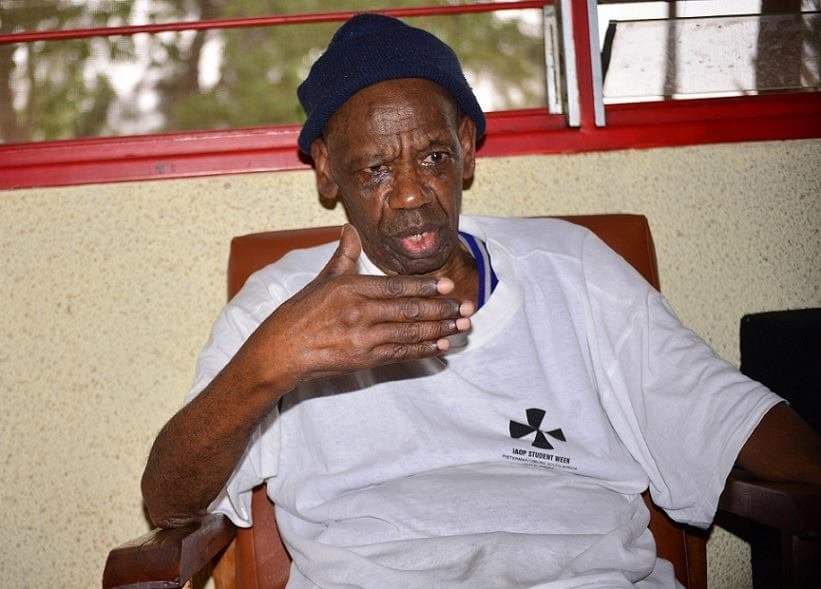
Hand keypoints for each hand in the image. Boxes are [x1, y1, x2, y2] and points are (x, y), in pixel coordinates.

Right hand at [251, 225, 471, 387]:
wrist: (282, 350)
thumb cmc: (301, 313)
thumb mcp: (323, 279)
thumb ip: (344, 255)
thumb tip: (350, 227)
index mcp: (352, 288)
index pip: (397, 285)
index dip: (425, 286)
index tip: (448, 285)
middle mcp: (360, 312)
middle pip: (410, 310)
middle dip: (442, 309)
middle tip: (466, 307)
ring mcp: (364, 337)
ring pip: (410, 332)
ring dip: (440, 329)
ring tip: (461, 325)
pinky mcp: (365, 359)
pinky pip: (401, 354)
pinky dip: (424, 350)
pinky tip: (441, 346)